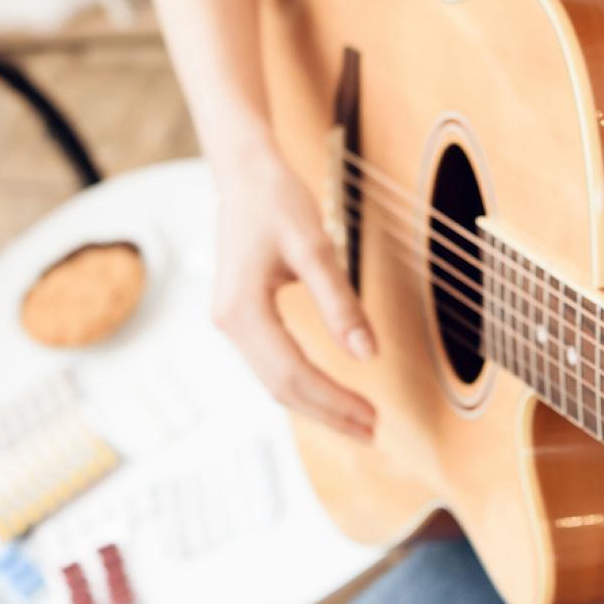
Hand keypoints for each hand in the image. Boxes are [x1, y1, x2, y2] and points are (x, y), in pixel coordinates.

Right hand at [209, 135, 378, 441]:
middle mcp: (229, 323)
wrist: (243, 170)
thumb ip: (341, 303)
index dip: (334, 402)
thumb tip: (368, 354)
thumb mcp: (315, 247)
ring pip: (274, 380)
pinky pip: (272, 362)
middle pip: (280, 388)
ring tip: (357, 420)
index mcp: (242, 311)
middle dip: (327, 413)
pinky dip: (303, 382)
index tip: (373, 417)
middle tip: (373, 433)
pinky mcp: (242, 314)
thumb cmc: (276, 200)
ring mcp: (232, 321)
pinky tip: (328, 390)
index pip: (292, 374)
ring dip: (316, 403)